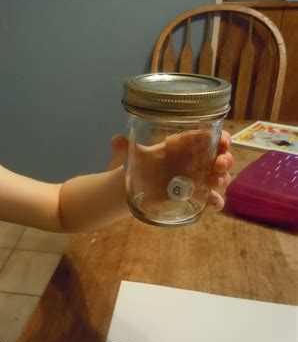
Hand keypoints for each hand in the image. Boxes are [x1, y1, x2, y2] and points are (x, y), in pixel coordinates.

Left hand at [107, 131, 233, 211]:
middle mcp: (195, 160)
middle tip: (218, 163)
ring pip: (219, 177)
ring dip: (222, 179)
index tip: (223, 141)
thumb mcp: (132, 156)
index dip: (222, 137)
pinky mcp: (194, 196)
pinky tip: (212, 204)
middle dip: (225, 159)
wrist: (132, 188)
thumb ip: (125, 148)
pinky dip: (216, 201)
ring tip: (212, 181)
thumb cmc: (139, 165)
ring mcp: (197, 179)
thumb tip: (116, 141)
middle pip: (219, 157)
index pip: (210, 137)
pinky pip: (211, 199)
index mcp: (185, 145)